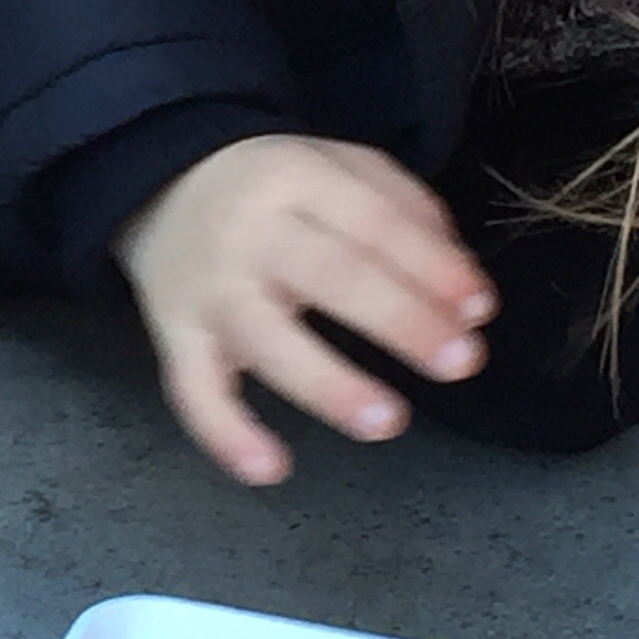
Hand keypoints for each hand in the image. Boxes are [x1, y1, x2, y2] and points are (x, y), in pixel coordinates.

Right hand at [112, 133, 495, 485]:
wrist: (160, 184)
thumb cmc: (276, 190)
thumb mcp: (341, 168)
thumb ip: (407, 211)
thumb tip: (465, 291)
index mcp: (297, 179)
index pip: (372, 221)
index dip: (429, 265)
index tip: (479, 308)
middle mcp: (251, 234)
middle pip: (330, 275)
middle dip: (401, 320)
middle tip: (462, 362)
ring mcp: (210, 290)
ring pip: (266, 339)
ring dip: (329, 383)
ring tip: (387, 422)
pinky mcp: (175, 338)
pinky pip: (193, 391)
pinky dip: (225, 434)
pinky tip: (270, 470)